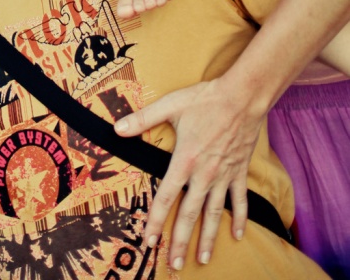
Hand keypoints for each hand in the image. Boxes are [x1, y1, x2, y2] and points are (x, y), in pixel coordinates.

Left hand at [115, 79, 261, 267]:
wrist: (242, 96)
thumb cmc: (205, 99)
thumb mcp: (170, 105)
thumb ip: (143, 118)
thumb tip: (117, 129)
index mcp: (184, 160)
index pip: (166, 197)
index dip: (157, 221)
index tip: (150, 242)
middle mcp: (204, 174)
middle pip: (190, 214)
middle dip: (180, 241)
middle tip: (175, 264)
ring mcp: (224, 175)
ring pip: (214, 213)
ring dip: (208, 238)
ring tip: (203, 260)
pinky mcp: (239, 172)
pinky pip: (240, 200)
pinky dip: (240, 218)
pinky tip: (237, 235)